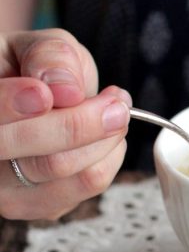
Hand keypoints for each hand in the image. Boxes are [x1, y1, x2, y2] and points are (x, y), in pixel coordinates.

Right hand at [0, 29, 130, 220]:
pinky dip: (109, 155)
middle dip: (86, 124)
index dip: (13, 104)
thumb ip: (49, 57)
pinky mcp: (38, 205)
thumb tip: (66, 90)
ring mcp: (7, 191)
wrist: (32, 94)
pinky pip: (86, 184)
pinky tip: (105, 135)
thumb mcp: (36, 47)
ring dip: (105, 139)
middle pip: (41, 158)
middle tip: (115, 101)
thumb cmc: (30, 70)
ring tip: (114, 110)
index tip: (45, 92)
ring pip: (67, 172)